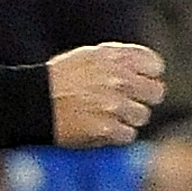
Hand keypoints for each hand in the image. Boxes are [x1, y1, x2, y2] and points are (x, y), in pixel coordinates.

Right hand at [48, 41, 165, 147]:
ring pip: (142, 116)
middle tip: (129, 103)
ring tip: (109, 116)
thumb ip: (119, 59)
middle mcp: (118, 79)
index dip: (150, 76)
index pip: (155, 66)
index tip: (142, 81)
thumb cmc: (60, 78)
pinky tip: (102, 127)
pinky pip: (128, 134)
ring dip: (129, 118)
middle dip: (144, 99)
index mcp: (115, 58)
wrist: (35, 101)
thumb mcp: (89, 56)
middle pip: (156, 93)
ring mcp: (114, 105)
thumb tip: (146, 70)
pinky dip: (117, 134)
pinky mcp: (107, 128)